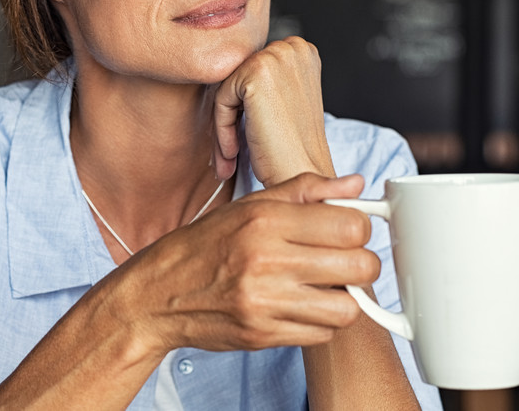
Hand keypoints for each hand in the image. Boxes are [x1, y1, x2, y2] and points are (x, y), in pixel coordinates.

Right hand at [121, 172, 378, 355]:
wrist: (158, 293)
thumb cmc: (205, 245)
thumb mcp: (249, 206)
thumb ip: (304, 191)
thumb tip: (354, 185)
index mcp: (265, 220)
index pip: (350, 225)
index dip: (358, 228)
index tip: (347, 231)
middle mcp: (266, 260)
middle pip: (359, 266)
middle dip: (360, 263)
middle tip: (343, 261)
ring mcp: (265, 302)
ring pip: (348, 307)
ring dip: (342, 298)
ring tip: (322, 287)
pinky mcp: (263, 335)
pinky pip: (322, 335)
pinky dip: (319, 322)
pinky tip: (300, 306)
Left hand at [212, 36, 333, 184]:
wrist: (303, 174)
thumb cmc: (293, 147)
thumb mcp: (284, 101)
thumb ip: (264, 79)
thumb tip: (225, 70)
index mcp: (302, 50)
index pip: (252, 70)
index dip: (244, 107)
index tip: (244, 136)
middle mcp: (293, 47)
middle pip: (238, 78)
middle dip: (232, 116)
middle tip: (231, 153)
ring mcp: (276, 56)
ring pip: (227, 89)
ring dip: (225, 126)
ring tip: (231, 156)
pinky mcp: (257, 72)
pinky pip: (221, 99)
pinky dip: (222, 129)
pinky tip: (233, 153)